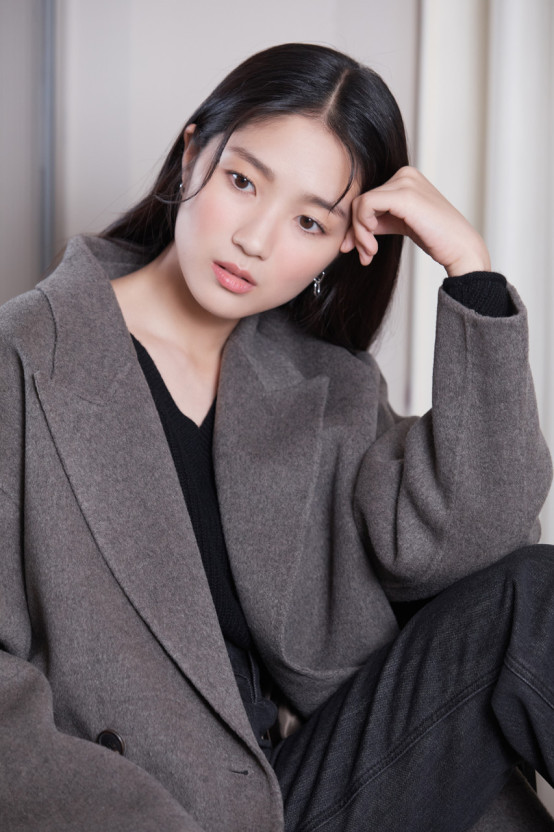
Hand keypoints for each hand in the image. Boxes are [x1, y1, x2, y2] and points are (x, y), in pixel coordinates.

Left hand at [340, 166, 490, 275]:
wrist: (460, 248)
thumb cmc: (435, 238)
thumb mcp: (398, 225)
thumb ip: (374, 224)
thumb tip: (345, 240)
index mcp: (405, 178)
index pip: (367, 198)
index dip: (357, 226)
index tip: (361, 250)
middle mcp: (405, 174)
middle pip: (361, 201)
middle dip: (357, 232)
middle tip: (364, 256)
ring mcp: (405, 182)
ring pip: (360, 205)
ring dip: (359, 234)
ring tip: (369, 254)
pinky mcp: (404, 195)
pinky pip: (366, 206)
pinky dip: (363, 228)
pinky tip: (372, 245)